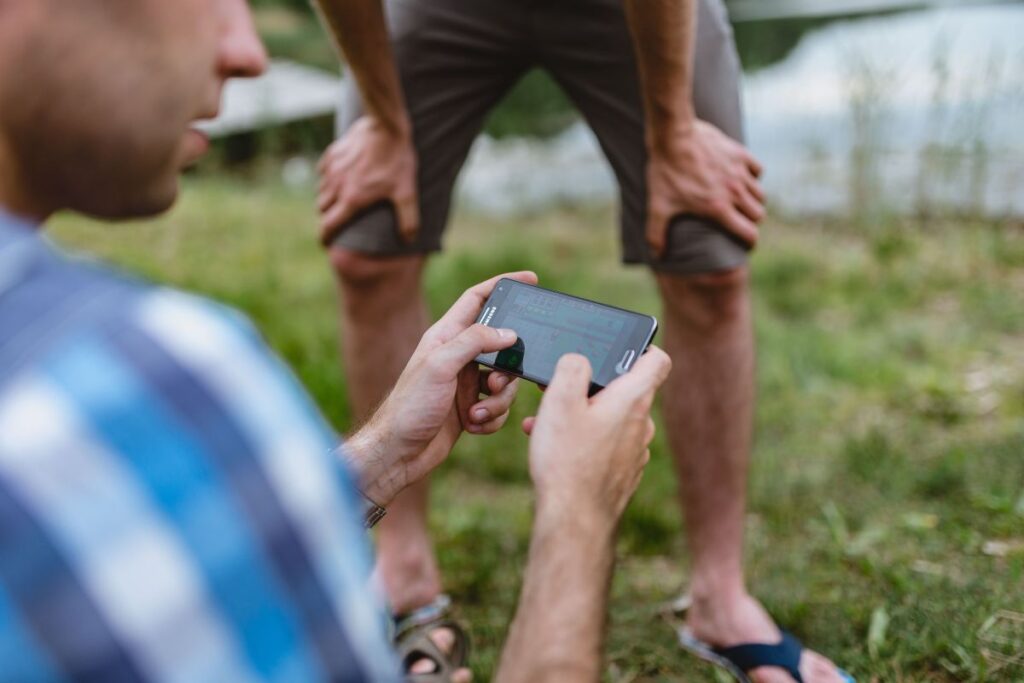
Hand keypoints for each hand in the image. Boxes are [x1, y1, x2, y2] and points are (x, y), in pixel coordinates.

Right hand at [317, 115, 418, 246]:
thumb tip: (409, 240)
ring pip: (321, 191)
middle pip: (322, 209)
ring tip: (341, 199)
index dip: (325, 238)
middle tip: (339, 219)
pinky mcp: (331, 154)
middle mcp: (337, 186)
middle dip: (328, 217)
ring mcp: (332, 169)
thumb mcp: (407, 192)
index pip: (329, 226)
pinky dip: (328, 179)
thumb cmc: (397, 161)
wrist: (386, 127)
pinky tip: (341, 177)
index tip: (326, 244)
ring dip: (328, 198)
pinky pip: (323, 172)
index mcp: (352, 199)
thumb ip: (408, 218)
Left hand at [346, 271, 538, 505]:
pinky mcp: (472, 407)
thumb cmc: (410, 406)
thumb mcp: (440, 365)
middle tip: (494, 383)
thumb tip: (509, 332)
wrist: (399, 453)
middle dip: (509, 366)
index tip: (531, 279)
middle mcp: (458, 356)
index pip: (478, 299)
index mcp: (446, 335)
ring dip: (498, 401)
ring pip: (505, 381)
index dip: (503, 285)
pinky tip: (472, 425)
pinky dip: (492, 418)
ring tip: (476, 413)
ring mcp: (466, 382)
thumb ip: (474, 341)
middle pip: (502, 346)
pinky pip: (499, 406)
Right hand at [522, 347, 671, 526]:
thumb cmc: (568, 460)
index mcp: (632, 399)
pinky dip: (583, 441)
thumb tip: (579, 360)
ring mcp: (635, 452)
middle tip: (558, 392)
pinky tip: (554, 450)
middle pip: (625, 390)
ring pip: (610, 420)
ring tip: (545, 424)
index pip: (657, 359)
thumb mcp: (560, 401)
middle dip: (591, 387)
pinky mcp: (623, 474)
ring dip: (581, 416)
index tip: (617, 349)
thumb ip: (572, 368)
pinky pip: (605, 446)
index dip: (641, 347)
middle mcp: (641, 424)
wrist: (574, 520)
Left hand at [646, 119, 764, 255]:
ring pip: (760, 195)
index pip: (748, 233)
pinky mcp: (740, 154)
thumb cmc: (665, 172)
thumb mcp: (657, 206)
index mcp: (718, 208)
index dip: (749, 242)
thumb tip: (658, 255)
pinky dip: (753, 177)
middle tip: (738, 221)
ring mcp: (739, 172)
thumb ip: (656, 234)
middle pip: (758, 215)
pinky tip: (740, 178)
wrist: (672, 135)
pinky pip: (758, 171)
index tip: (744, 244)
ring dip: (752, 201)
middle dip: (750, 222)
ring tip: (739, 201)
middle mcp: (734, 192)